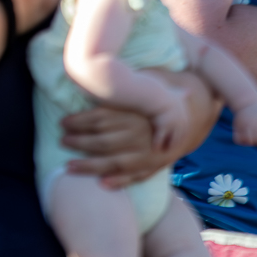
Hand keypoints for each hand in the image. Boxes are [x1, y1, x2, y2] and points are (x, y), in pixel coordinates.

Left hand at [63, 70, 220, 188]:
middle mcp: (140, 134)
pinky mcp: (156, 166)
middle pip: (103, 141)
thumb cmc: (159, 94)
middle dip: (78, 142)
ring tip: (68, 166)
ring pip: (115, 162)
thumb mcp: (144, 81)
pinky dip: (119, 182)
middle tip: (62, 140)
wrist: (194, 112)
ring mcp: (149, 153)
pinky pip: (136, 176)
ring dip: (89, 166)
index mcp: (134, 112)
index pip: (99, 118)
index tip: (63, 123)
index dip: (78, 122)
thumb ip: (123, 82)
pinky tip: (102, 185)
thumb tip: (96, 71)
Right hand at [148, 94, 190, 152]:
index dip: (180, 136)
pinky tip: (155, 149)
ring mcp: (173, 123)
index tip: (177, 141)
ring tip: (162, 151)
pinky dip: (158, 144)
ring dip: (168, 146)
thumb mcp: (174, 92)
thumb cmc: (160, 91)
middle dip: (176, 143)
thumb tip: (189, 91)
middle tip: (170, 149)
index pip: (184, 129)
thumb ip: (181, 94)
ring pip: (173, 139)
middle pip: (180, 136)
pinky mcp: (164, 125)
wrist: (151, 92)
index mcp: (184, 113)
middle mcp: (181, 119)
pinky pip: (161, 138)